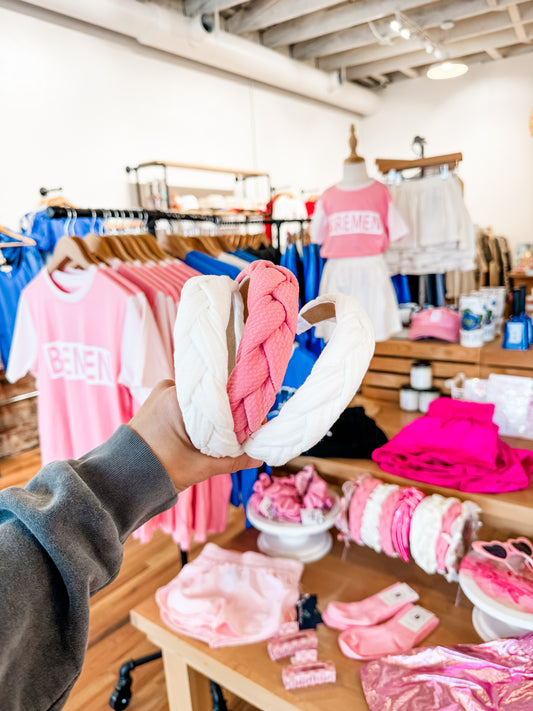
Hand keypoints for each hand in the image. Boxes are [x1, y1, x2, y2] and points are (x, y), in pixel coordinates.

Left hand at [128, 380, 261, 492]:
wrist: (121, 478)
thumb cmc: (157, 471)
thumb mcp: (199, 467)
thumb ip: (232, 460)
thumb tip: (259, 458)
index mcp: (178, 398)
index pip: (221, 396)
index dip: (242, 409)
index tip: (256, 423)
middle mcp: (170, 388)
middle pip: (212, 397)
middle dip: (230, 414)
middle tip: (245, 432)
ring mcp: (163, 393)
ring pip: (202, 401)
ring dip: (215, 416)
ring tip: (227, 435)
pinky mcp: (159, 402)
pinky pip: (189, 404)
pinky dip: (201, 416)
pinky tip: (210, 432)